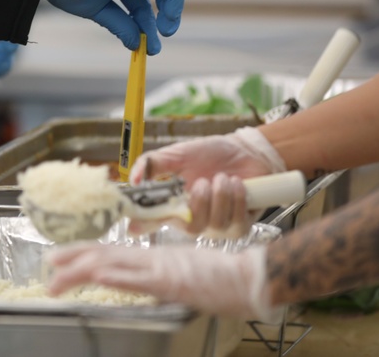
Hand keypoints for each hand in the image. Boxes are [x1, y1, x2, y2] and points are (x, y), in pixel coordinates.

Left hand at [45, 242, 279, 321]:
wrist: (252, 278)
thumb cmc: (223, 279)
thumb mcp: (183, 278)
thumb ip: (162, 280)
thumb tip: (146, 283)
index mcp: (153, 258)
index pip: (110, 254)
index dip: (82, 254)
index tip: (59, 258)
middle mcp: (151, 258)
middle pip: (103, 256)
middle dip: (72, 260)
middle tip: (47, 264)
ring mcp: (160, 268)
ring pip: (113, 264)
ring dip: (81, 269)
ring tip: (58, 272)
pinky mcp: (172, 281)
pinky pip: (139, 279)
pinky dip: (116, 276)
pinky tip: (97, 276)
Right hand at [128, 127, 286, 234]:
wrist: (244, 151)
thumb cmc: (209, 154)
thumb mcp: (178, 154)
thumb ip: (153, 163)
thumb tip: (134, 179)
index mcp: (173, 205)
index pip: (151, 221)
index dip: (141, 225)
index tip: (133, 225)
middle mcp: (192, 220)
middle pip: (190, 227)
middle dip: (200, 203)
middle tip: (204, 181)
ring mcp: (216, 228)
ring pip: (215, 224)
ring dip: (221, 195)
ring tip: (223, 177)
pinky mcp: (239, 227)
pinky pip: (236, 223)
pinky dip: (237, 199)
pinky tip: (238, 185)